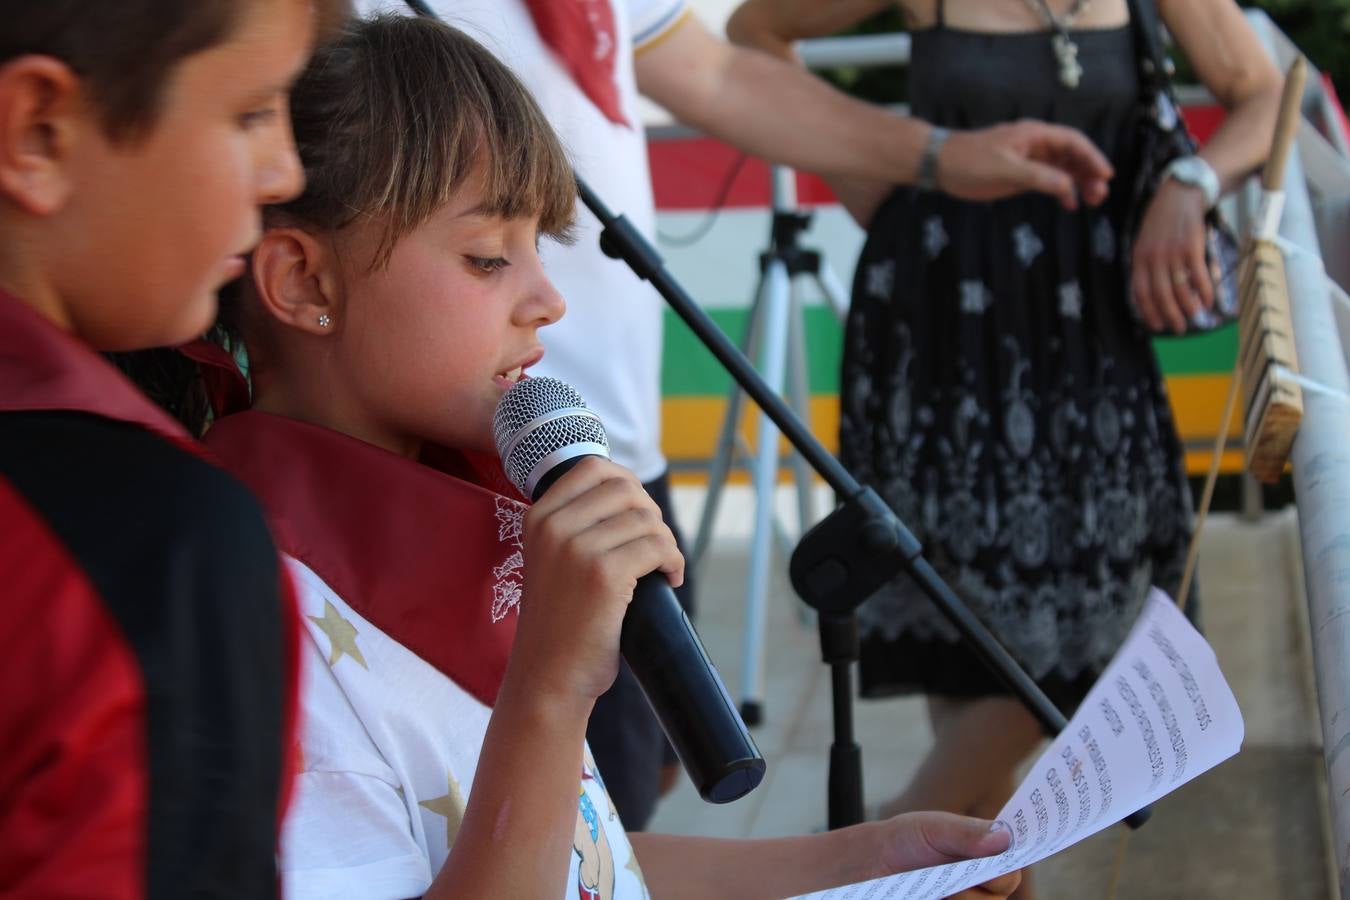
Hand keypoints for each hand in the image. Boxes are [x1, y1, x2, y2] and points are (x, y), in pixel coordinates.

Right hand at [509, 458, 684, 707]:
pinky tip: (669, 578)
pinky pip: (658, 547)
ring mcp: (577, 549)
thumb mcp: (551, 562)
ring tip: (663, 566)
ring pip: (646, 519)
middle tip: (655, 545)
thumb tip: (632, 495)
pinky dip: (673, 561)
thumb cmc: (558, 623)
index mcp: (537, 518)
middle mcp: (553, 527)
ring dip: (666, 542)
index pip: (593, 468)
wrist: (547, 676)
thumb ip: (575, 526)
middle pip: (625, 489)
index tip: (639, 512)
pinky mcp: (604, 575)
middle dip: (650, 514)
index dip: (627, 484)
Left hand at [873, 812, 1020, 897]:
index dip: (1009, 867)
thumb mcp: (935, 828)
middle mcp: (984, 881)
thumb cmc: (909, 838)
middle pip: (999, 896)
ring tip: (941, 892)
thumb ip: (967, 833)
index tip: (990, 868)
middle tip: (953, 885)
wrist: (875, 860)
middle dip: (977, 890)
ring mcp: (969, 898)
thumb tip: (1005, 837)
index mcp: (988, 854)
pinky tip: (935, 896)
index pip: (1011, 867)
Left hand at [939, 120, 1112, 209]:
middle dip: (1089, 172)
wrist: (940, 164)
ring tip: (1092, 200)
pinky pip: (1048, 180)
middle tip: (1100, 194)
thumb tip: (1066, 185)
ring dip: (1079, 182)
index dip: (1092, 157)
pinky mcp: (1020, 174)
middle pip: (1072, 155)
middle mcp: (1035, 145)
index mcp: (1034, 135)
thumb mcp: (1004, 169)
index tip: (1106, 175)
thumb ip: (1036, 176)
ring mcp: (1029, 159)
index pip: (1073, 142)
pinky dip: (1061, 190)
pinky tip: (1070, 204)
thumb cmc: (969, 161)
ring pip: (1062, 168)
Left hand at [1130, 179, 1213, 333]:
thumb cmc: (1163, 220)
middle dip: (1169, 315)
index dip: (1148, 311)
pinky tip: (1209, 301)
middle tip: (1178, 328)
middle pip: (1161, 294)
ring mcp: (1173, 253)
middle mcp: (1154, 257)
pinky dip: (1205, 292)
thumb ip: (1147, 263)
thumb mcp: (1145, 240)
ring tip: (1195, 317)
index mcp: (1139, 257)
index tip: (1156, 325)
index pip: (1140, 291)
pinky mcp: (1192, 247)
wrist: (1181, 193)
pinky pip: (1199, 276)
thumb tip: (1154, 290)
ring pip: (1180, 289)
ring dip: (1188, 307)